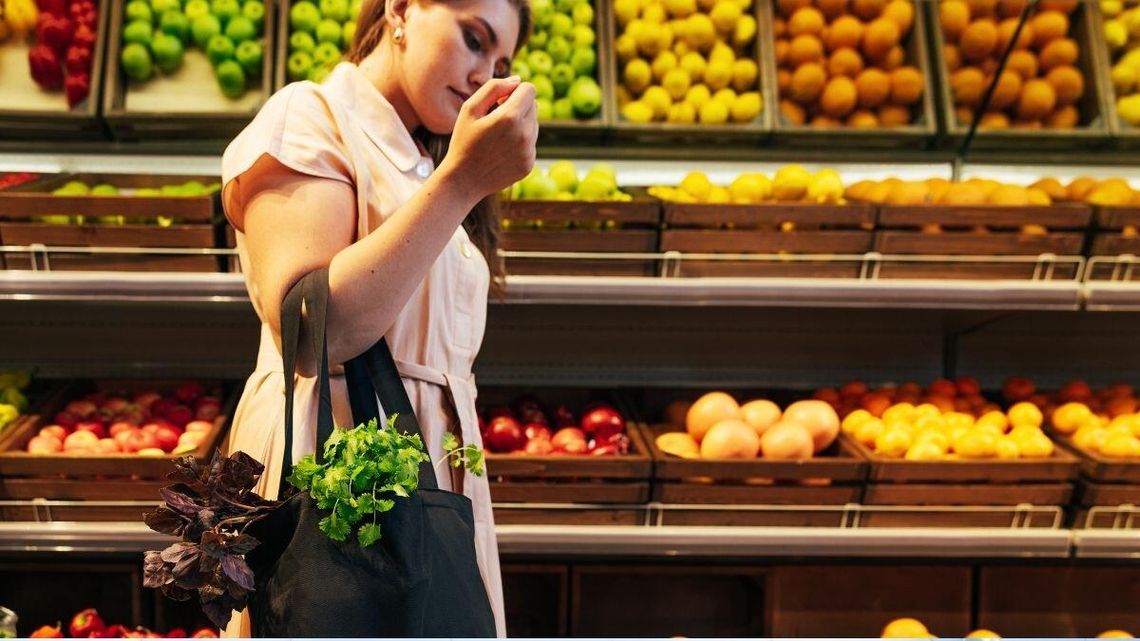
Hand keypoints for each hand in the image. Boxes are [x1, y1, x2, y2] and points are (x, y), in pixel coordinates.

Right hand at [443, 76, 537, 199]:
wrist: (463, 181)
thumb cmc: (463, 141)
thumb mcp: (470, 109)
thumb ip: (494, 88)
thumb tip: (517, 80)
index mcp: (510, 117)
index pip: (529, 89)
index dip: (515, 90)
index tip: (500, 100)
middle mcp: (524, 135)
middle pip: (534, 106)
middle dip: (518, 106)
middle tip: (497, 117)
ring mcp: (529, 152)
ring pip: (534, 124)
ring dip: (520, 124)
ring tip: (497, 136)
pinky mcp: (529, 164)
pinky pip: (531, 143)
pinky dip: (520, 142)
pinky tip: (500, 150)